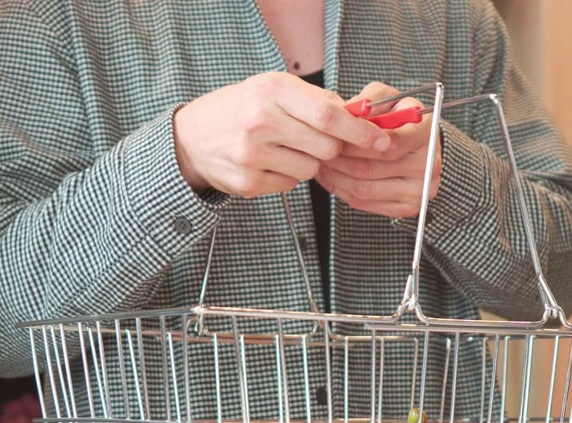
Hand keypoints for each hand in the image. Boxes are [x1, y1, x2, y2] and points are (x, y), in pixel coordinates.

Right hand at [172, 72, 390, 197]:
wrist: (192, 137)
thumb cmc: (239, 109)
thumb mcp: (273, 89)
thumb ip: (317, 101)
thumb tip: (360, 118)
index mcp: (271, 91)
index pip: (329, 115)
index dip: (360, 131)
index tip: (380, 139)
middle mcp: (260, 121)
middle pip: (326, 146)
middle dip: (332, 147)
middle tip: (316, 140)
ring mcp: (252, 155)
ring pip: (311, 168)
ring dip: (307, 161)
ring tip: (283, 148)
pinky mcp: (248, 182)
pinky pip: (290, 184)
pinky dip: (286, 175)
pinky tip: (268, 162)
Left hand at [316, 82, 442, 217]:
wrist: (419, 145)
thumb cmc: (400, 118)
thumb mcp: (387, 97)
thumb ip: (369, 101)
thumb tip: (347, 112)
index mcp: (425, 133)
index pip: (388, 145)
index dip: (355, 143)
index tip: (334, 136)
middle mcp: (428, 165)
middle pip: (371, 169)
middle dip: (338, 160)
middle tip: (317, 151)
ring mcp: (419, 190)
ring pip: (364, 189)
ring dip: (336, 177)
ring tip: (320, 163)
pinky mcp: (408, 207)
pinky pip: (365, 203)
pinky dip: (342, 191)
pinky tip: (330, 178)